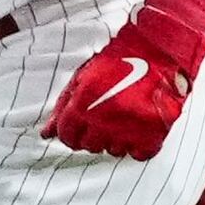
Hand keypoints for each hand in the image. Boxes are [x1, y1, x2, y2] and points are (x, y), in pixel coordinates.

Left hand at [38, 9, 203, 158]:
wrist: (158, 50)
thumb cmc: (119, 60)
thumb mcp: (83, 77)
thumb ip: (63, 106)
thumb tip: (46, 134)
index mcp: (83, 102)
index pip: (67, 135)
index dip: (70, 134)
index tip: (77, 131)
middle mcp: (104, 118)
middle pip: (89, 146)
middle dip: (91, 136)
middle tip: (102, 121)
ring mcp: (129, 128)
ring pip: (114, 151)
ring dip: (115, 140)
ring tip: (122, 120)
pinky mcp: (154, 133)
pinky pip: (139, 154)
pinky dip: (138, 147)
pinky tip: (138, 130)